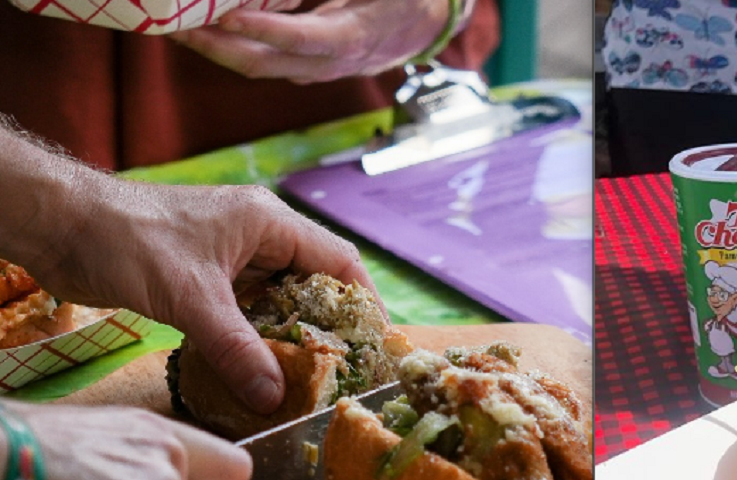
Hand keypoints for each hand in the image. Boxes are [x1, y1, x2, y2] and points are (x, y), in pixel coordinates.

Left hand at [35, 173, 378, 413]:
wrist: (59, 225)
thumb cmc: (128, 240)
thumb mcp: (191, 299)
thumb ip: (237, 349)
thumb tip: (274, 398)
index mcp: (269, 222)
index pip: (340, 262)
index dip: (365, 303)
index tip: (376, 346)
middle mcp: (257, 234)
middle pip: (314, 282)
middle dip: (329, 326)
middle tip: (343, 371)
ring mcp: (229, 254)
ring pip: (279, 298)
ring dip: (290, 334)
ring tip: (307, 378)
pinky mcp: (203, 275)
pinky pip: (245, 308)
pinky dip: (256, 336)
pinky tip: (258, 368)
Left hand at [171, 0, 450, 83]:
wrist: (423, 22)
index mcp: (351, 38)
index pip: (300, 39)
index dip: (262, 29)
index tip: (226, 12)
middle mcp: (330, 63)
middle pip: (264, 64)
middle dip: (215, 47)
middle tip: (174, 24)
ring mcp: (318, 70)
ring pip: (258, 67)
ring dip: (215, 49)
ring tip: (174, 26)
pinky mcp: (309, 67)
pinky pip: (263, 61)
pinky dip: (232, 47)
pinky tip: (206, 29)